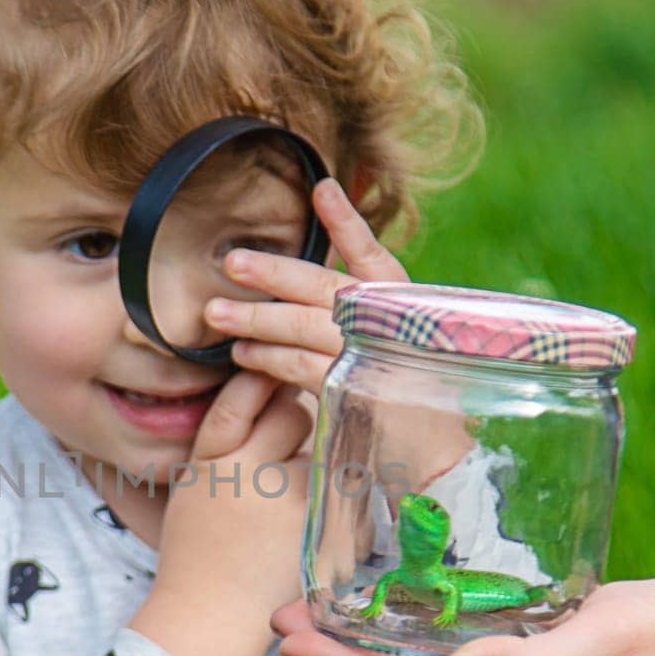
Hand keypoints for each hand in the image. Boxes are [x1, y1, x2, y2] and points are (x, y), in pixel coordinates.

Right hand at [154, 368, 314, 620]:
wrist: (213, 613)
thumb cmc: (199, 548)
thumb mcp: (192, 485)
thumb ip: (223, 439)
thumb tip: (264, 382)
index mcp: (214, 464)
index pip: (241, 398)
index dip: (259, 379)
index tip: (270, 373)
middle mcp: (255, 479)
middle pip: (293, 414)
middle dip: (294, 417)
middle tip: (285, 443)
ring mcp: (295, 505)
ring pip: (325, 448)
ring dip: (319, 456)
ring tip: (293, 492)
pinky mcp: (326, 530)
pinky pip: (343, 488)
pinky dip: (335, 496)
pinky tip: (310, 518)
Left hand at [204, 175, 470, 489]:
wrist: (437, 465)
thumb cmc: (410, 399)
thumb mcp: (397, 344)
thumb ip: (366, 306)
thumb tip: (331, 263)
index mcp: (408, 308)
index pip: (377, 258)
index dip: (349, 224)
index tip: (322, 190)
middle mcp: (395, 328)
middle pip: (326, 289)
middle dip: (274, 274)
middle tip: (231, 263)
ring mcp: (376, 361)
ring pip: (305, 327)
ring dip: (257, 319)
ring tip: (217, 315)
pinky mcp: (356, 395)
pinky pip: (301, 368)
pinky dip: (268, 359)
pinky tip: (242, 355)